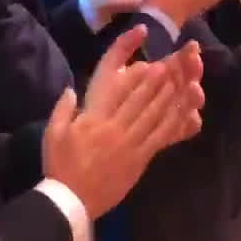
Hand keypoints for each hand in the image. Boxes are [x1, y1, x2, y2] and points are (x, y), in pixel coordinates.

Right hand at [44, 26, 203, 217]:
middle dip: (160, 73)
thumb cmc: (60, 164)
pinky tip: (187, 111)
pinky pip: (161, 136)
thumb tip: (72, 89)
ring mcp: (131, 141)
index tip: (143, 41)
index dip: (129, 58)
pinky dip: (176, 121)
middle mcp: (115, 124)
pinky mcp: (141, 157)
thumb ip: (63, 109)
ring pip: (156, 112)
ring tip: (186, 75)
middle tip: (177, 55)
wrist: (72, 199)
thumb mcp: (53, 133)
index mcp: (93, 115)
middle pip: (142, 93)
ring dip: (172, 92)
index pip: (114, 80)